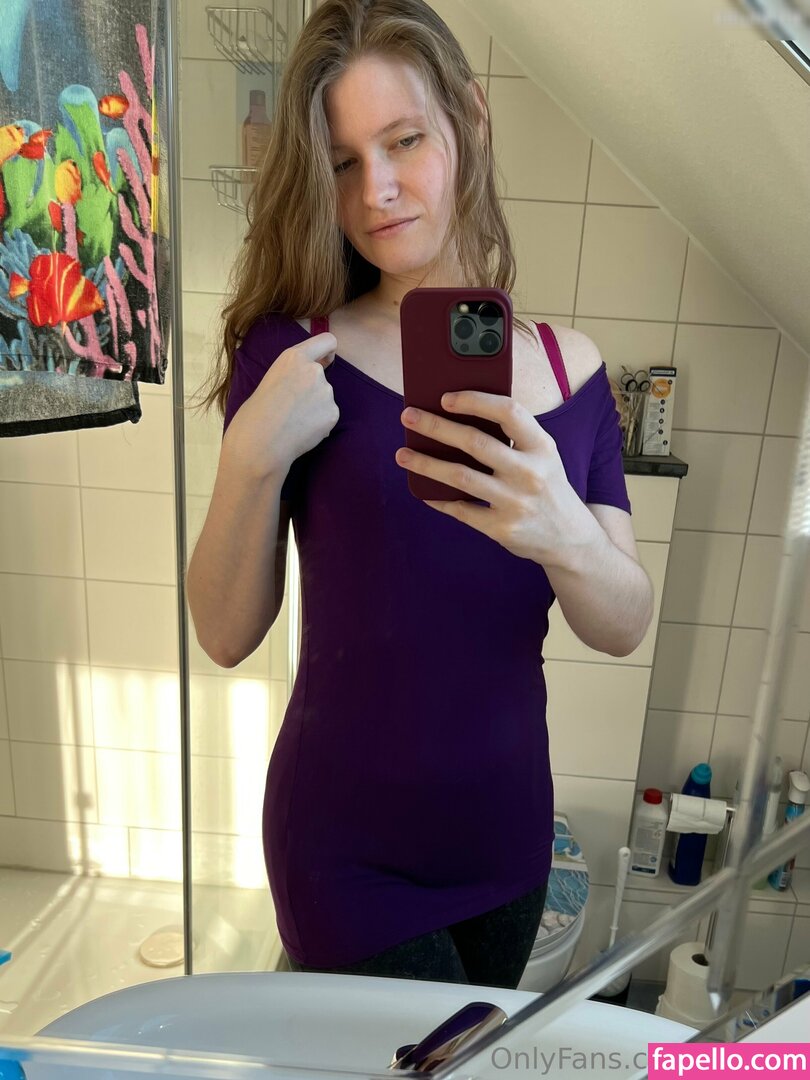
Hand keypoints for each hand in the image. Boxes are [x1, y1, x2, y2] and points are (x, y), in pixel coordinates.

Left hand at [395, 391, 591, 566]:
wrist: (570, 538)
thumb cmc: (547, 486)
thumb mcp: (543, 456)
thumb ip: (513, 437)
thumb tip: (458, 415)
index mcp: (541, 446)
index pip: (508, 411)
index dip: (475, 400)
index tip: (445, 397)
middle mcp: (530, 472)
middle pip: (474, 442)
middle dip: (435, 426)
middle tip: (408, 416)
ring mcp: (515, 502)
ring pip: (459, 476)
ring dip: (425, 463)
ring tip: (403, 454)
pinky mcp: (502, 528)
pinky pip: (460, 509)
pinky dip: (437, 499)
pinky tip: (422, 490)